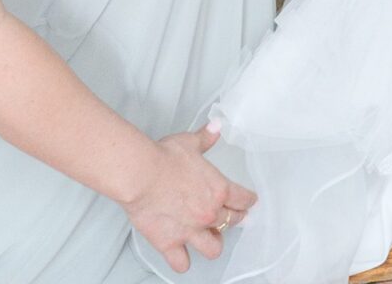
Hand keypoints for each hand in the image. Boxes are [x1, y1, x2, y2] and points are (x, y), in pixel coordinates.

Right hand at [123, 127, 254, 271]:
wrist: (142, 175)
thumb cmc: (165, 157)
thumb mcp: (190, 142)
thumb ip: (206, 138)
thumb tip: (216, 127)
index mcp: (219, 189)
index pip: (243, 199)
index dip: (248, 200)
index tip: (249, 202)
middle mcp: (209, 214)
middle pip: (231, 222)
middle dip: (233, 218)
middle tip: (230, 216)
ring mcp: (191, 232)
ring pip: (213, 248)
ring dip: (213, 243)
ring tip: (210, 237)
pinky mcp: (170, 244)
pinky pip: (182, 263)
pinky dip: (183, 261)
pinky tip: (182, 255)